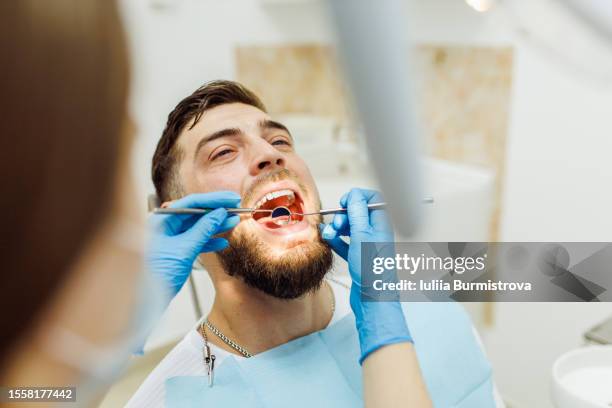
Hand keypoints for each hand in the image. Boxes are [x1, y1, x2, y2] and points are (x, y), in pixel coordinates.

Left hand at [146, 192, 240, 299]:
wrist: (143, 302)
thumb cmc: (155, 274)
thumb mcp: (184, 249)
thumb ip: (203, 230)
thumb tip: (219, 214)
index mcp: (161, 220)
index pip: (191, 202)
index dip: (214, 200)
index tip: (232, 199)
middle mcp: (164, 226)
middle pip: (195, 213)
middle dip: (217, 212)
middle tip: (236, 209)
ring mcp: (170, 239)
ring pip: (197, 228)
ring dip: (216, 226)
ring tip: (234, 223)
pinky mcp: (175, 252)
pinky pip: (195, 241)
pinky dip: (209, 241)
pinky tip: (223, 242)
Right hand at [322, 188, 412, 363]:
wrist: (373, 299)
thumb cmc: (372, 270)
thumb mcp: (362, 235)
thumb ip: (357, 213)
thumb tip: (354, 194)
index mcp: (382, 224)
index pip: (374, 199)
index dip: (358, 197)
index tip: (345, 203)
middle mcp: (376, 233)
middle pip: (359, 213)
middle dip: (344, 215)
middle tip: (337, 223)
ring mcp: (368, 245)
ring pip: (351, 228)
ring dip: (338, 228)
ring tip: (329, 234)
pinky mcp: (359, 257)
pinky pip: (346, 242)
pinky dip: (337, 240)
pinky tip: (329, 240)